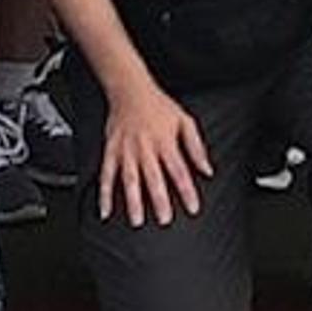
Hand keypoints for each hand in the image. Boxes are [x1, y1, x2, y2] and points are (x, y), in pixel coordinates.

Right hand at [93, 71, 209, 225]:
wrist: (130, 90)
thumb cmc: (159, 106)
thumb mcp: (185, 121)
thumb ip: (197, 148)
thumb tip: (207, 170)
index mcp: (165, 142)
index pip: (179, 171)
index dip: (186, 191)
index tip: (192, 208)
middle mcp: (145, 148)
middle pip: (153, 177)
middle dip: (159, 200)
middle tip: (164, 219)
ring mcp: (126, 151)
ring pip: (129, 179)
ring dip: (132, 201)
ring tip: (136, 220)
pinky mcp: (111, 151)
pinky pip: (106, 174)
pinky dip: (104, 194)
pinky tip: (105, 210)